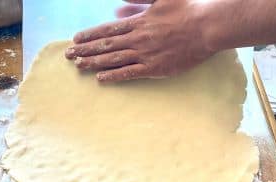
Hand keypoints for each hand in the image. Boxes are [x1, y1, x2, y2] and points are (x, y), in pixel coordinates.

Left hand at [64, 0, 214, 81]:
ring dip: (94, 63)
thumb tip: (117, 8)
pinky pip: (129, 73)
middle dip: (85, 50)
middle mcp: (138, 38)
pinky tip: (100, 79)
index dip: (90, 35)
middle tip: (68, 56)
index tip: (75, 39)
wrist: (207, 27)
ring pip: (113, 60)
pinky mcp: (154, 68)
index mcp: (138, 21)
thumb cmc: (187, 9)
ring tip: (79, 66)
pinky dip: (114, 76)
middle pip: (105, 46)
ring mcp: (145, 54)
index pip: (107, 30)